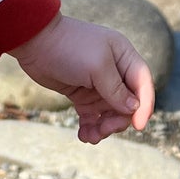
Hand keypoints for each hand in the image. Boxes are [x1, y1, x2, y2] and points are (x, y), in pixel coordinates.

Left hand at [10, 14, 155, 144]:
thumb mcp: (97, 67)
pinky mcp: (82, 94)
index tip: (138, 126)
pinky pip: (93, 116)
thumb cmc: (69, 48)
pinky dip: (91, 127)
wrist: (35, 42)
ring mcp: (98, 84)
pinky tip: (84, 135)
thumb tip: (133, 108)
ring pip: (110, 113)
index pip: (143, 85)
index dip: (145, 106)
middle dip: (118, 120)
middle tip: (103, 129)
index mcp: (124, 57)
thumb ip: (116, 89)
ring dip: (103, 128)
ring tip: (90, 136)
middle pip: (128, 104)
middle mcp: (115, 71)